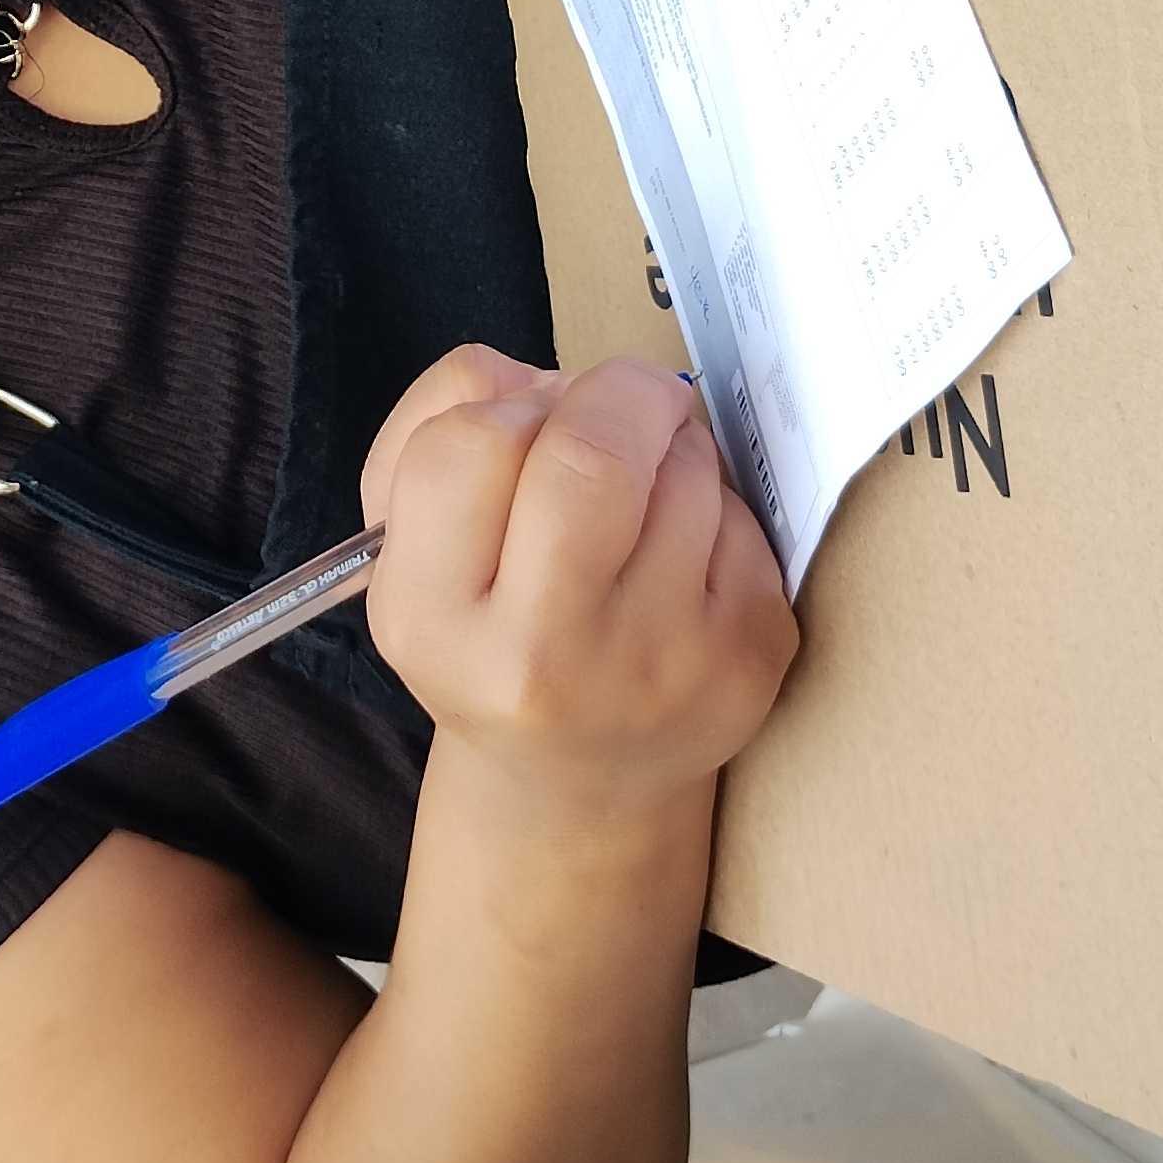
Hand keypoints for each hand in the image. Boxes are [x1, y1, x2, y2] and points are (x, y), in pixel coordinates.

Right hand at [356, 347, 797, 812]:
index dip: (503, 404)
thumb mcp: (413, 550)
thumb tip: (542, 377)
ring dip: (668, 446)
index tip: (524, 423)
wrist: (575, 785)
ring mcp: (658, 664)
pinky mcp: (748, 659)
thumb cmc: (489, 636)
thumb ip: (440, 426)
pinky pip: (742, 514)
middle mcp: (543, 658)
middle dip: (615, 392)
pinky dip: (715, 504)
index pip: (467, 445)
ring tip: (640, 498)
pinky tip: (683, 553)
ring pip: (683, 466)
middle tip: (621, 404)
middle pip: (591, 451)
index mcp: (435, 623)